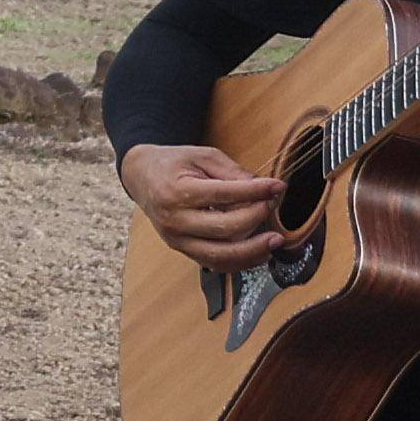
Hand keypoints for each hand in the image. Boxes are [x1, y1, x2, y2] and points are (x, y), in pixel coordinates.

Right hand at [119, 142, 293, 266]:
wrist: (142, 177)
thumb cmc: (172, 164)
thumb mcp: (202, 156)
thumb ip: (232, 172)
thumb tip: (264, 189)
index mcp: (176, 192)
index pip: (224, 195)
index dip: (256, 191)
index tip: (277, 187)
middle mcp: (174, 220)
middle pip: (225, 228)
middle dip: (256, 217)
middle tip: (272, 205)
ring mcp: (177, 239)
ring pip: (221, 255)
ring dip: (253, 250)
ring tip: (275, 240)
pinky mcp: (182, 249)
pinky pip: (214, 264)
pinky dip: (240, 262)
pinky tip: (258, 253)